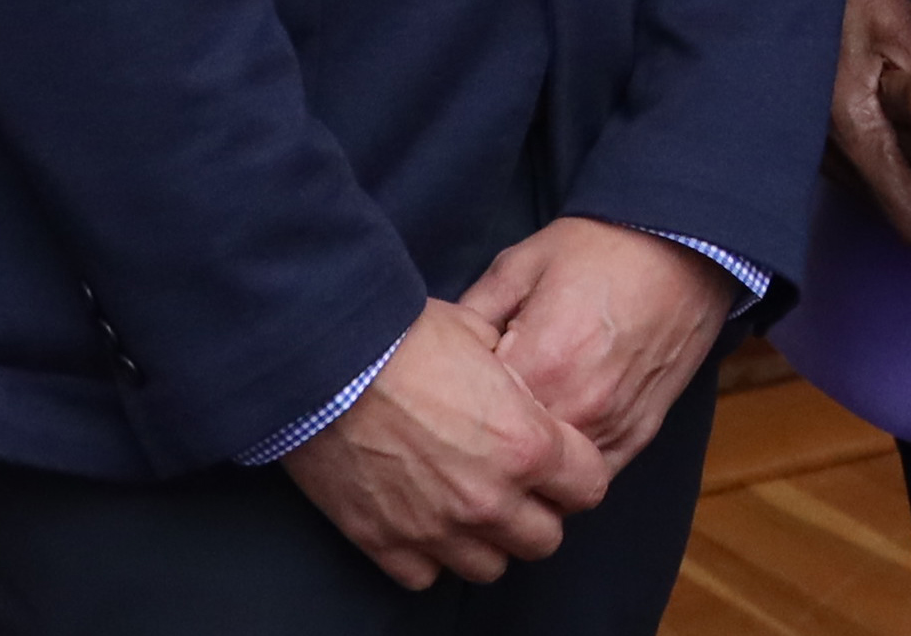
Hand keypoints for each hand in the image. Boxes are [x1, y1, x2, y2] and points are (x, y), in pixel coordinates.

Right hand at [286, 301, 615, 591]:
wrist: (321, 359)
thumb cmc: (400, 336)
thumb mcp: (478, 334)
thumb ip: (512, 376)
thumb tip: (515, 385)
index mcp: (527, 445)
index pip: (589, 488)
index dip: (575, 471)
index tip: (556, 461)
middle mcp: (490, 499)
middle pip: (544, 540)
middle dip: (535, 512)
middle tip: (510, 484)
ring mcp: (438, 529)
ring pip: (490, 567)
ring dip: (484, 539)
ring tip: (463, 505)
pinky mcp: (387, 543)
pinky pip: (426, 575)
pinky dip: (427, 553)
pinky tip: (418, 517)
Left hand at [461, 219, 731, 474]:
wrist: (682, 248)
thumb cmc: (599, 249)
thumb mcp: (520, 265)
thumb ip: (475, 313)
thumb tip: (438, 347)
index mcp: (542, 365)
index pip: (475, 418)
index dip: (457, 403)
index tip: (453, 386)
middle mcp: (579, 410)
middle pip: (512, 459)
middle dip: (489, 441)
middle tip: (476, 410)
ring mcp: (613, 429)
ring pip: (552, 480)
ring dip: (529, 462)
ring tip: (514, 426)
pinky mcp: (640, 437)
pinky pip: (593, 477)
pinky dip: (568, 467)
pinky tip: (554, 436)